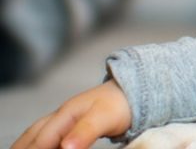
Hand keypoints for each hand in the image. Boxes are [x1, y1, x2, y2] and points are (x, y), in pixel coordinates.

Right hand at [13, 80, 131, 148]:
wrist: (132, 93)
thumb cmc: (118, 105)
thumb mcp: (103, 118)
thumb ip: (85, 132)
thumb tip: (65, 148)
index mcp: (66, 114)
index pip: (43, 139)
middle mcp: (61, 117)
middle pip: (34, 135)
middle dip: (23, 147)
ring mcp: (65, 120)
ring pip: (38, 134)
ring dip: (29, 145)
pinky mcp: (71, 125)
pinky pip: (49, 136)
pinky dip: (42, 144)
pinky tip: (42, 148)